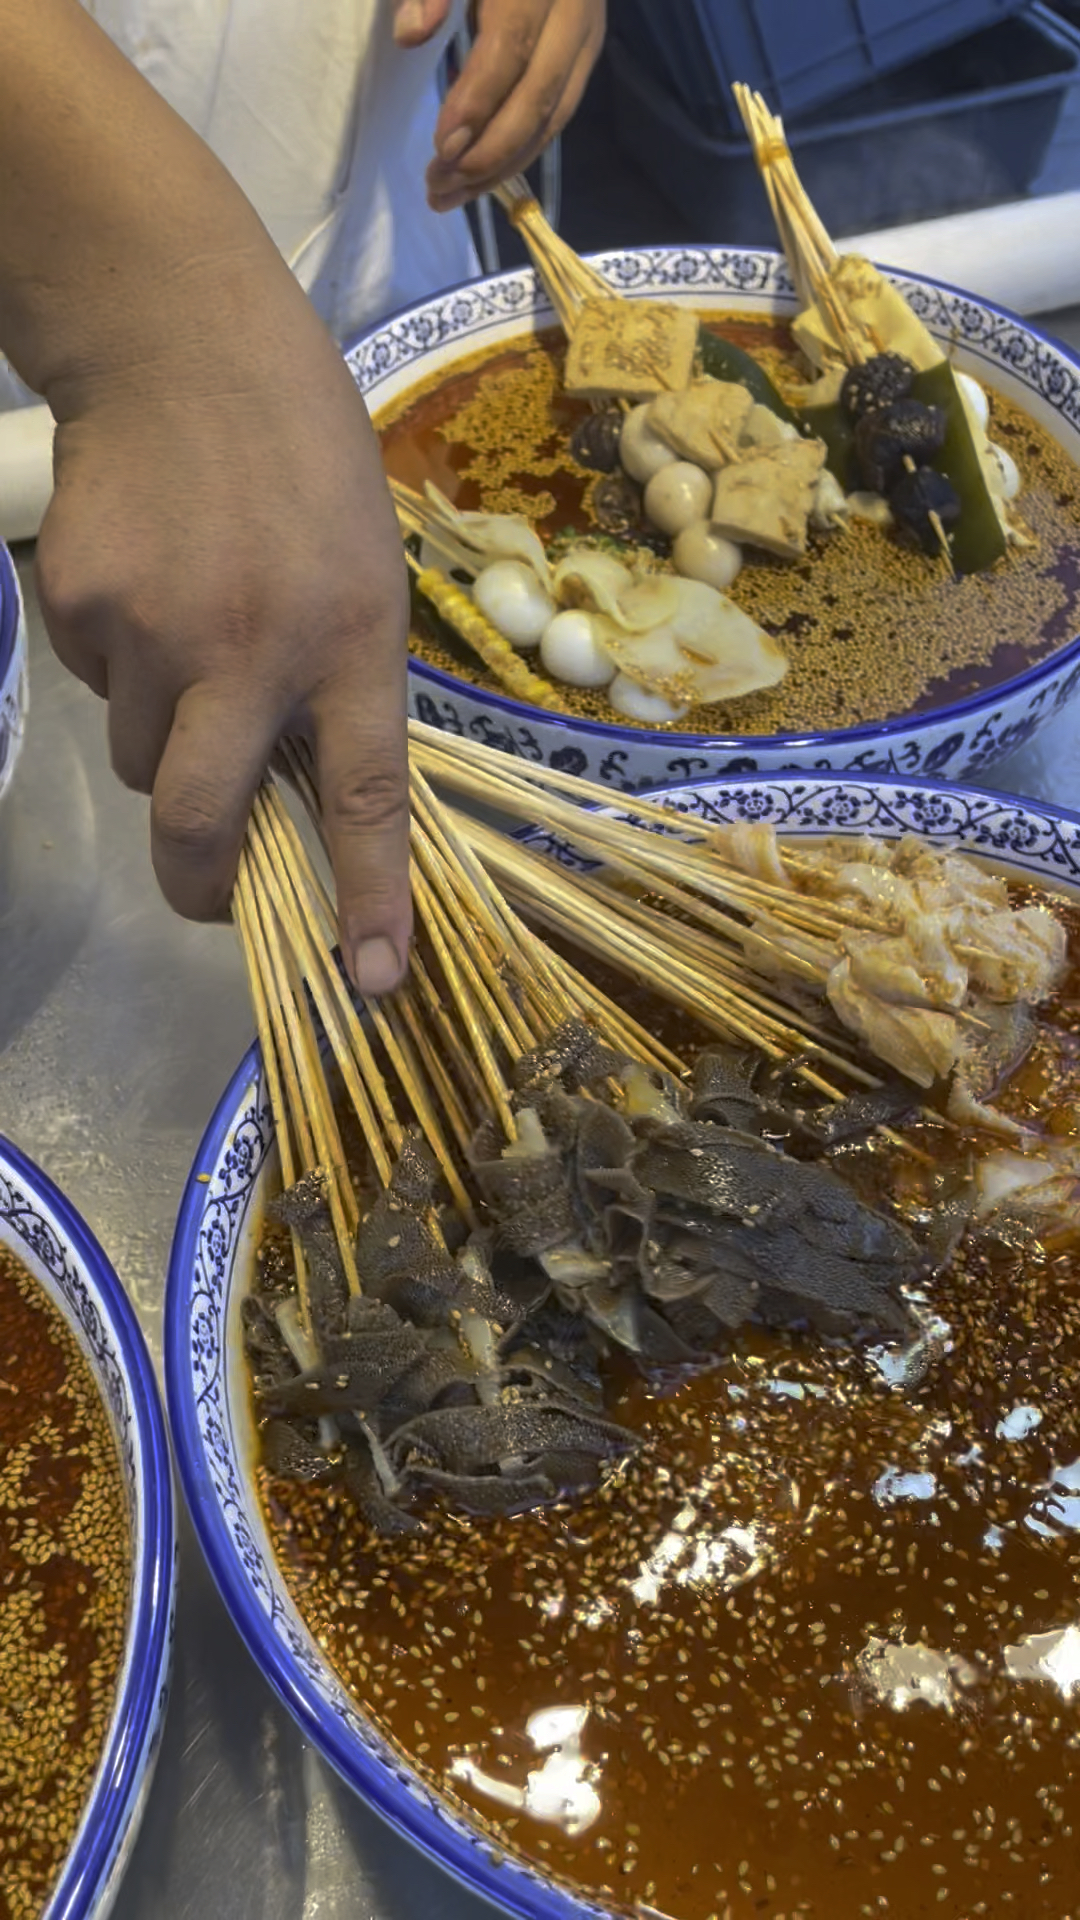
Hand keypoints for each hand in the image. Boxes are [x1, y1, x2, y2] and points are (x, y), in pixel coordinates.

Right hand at [35, 255, 411, 996]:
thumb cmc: (301, 454)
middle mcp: (251, 648)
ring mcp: (152, 629)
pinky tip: (147, 587)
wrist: (178, 337)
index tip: (371, 979)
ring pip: (145, 758)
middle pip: (204, 821)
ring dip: (168, 740)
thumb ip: (341, 682)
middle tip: (212, 890)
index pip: (366, 796)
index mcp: (350, 638)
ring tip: (191, 641)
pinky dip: (122, 669)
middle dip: (202, 881)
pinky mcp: (79, 605)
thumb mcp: (364, 568)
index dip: (370, 898)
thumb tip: (304, 792)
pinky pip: (98, 687)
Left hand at [421, 0, 605, 210]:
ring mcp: (587, 33)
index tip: (441, 146)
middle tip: (439, 186)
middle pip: (540, 96)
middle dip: (489, 153)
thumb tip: (409, 35)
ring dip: (503, 165)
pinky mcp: (584, 51)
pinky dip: (520, 149)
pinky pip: (558, 113)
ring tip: (450, 194)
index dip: (478, 101)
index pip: (512, 47)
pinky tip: (481, 172)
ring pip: (554, 116)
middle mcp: (575, 9)